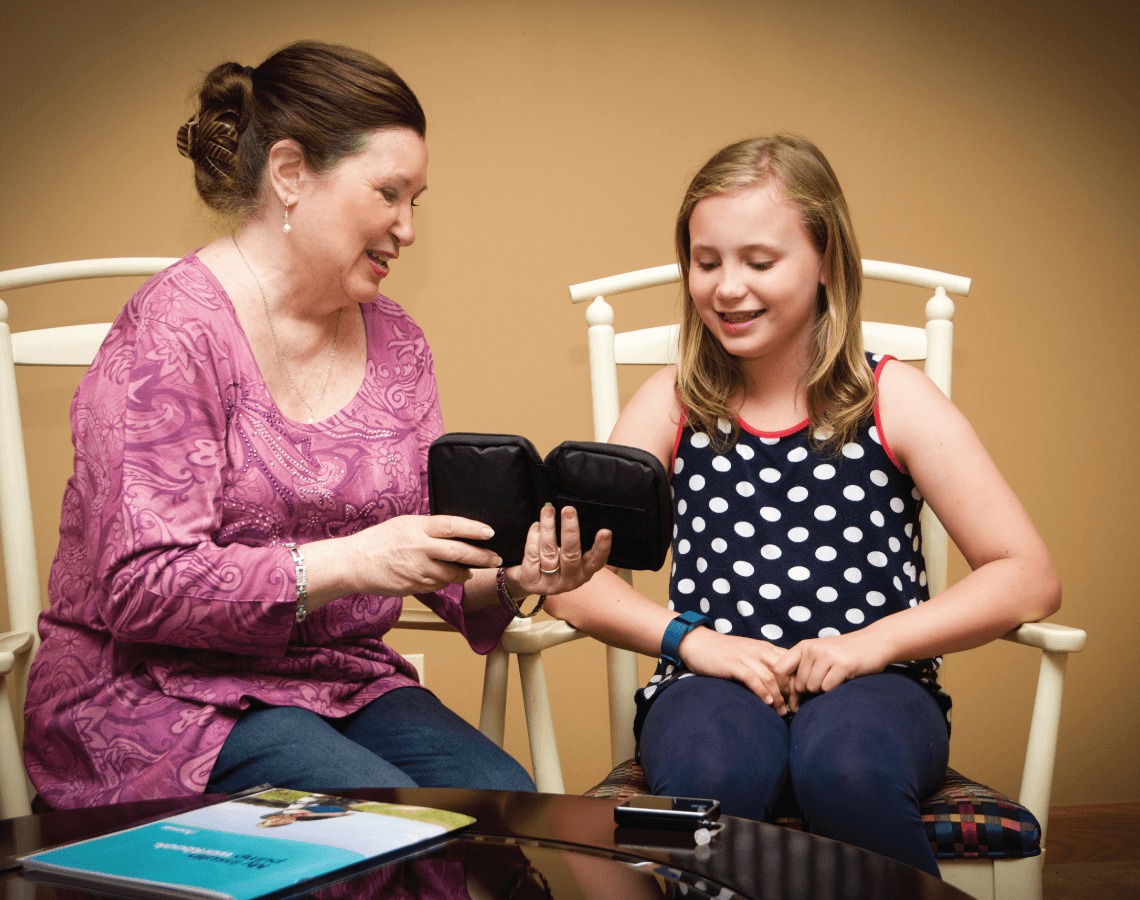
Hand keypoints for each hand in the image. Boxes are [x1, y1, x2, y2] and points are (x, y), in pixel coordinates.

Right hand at [349, 514, 502, 596]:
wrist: (355, 563)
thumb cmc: (379, 540)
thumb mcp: (405, 524)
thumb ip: (429, 528)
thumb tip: (455, 531)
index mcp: (418, 528)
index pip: (452, 526)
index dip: (473, 529)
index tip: (490, 532)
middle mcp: (420, 548)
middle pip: (458, 552)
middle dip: (481, 557)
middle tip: (495, 559)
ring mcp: (417, 569)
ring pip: (451, 574)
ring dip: (464, 573)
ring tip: (470, 571)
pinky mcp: (414, 586)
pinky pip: (437, 586)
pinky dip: (444, 582)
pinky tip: (444, 578)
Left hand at [503, 504, 611, 597]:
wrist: (528, 582)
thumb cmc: (555, 563)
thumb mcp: (569, 556)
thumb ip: (574, 541)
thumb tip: (574, 513)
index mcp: (584, 573)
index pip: (596, 561)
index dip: (602, 548)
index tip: (606, 531)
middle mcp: (569, 581)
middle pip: (571, 555)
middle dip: (570, 531)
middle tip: (569, 510)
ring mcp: (549, 583)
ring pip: (549, 553)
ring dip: (548, 528)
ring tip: (548, 510)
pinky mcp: (531, 582)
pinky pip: (532, 557)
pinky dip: (533, 539)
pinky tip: (536, 526)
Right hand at [678, 628, 789, 715]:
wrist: (698, 642)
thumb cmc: (724, 652)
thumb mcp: (749, 653)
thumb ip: (764, 663)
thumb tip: (781, 684)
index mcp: (766, 647)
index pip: (792, 662)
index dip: (798, 680)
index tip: (800, 698)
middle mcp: (759, 650)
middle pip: (785, 671)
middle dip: (792, 691)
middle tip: (794, 708)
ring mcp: (746, 657)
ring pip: (771, 677)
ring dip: (779, 697)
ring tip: (782, 712)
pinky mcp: (733, 664)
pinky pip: (752, 679)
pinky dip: (762, 692)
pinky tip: (767, 703)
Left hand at [772, 631, 889, 711]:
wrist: (874, 642)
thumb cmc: (844, 654)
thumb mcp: (820, 656)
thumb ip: (803, 672)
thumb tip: (790, 703)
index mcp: (803, 646)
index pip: (779, 669)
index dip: (783, 687)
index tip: (792, 697)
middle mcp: (812, 649)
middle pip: (799, 685)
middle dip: (809, 692)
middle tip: (825, 684)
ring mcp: (827, 655)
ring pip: (813, 688)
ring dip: (823, 690)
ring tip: (835, 678)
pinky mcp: (842, 664)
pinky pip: (828, 688)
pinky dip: (835, 689)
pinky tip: (844, 678)